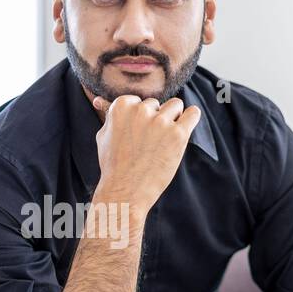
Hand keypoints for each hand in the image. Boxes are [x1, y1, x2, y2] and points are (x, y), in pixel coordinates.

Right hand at [91, 94, 200, 212]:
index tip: (138, 136)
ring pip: (175, 106)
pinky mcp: (178, 134)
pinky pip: (193, 114)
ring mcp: (160, 122)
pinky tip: (185, 127)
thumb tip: (99, 100)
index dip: (140, 119)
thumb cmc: (114, 166)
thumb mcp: (103, 136)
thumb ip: (109, 116)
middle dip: (155, 121)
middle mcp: (141, 110)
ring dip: (173, 119)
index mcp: (122, 106)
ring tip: (164, 141)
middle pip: (157, 104)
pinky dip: (191, 118)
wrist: (125, 191)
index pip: (139, 101)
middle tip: (149, 144)